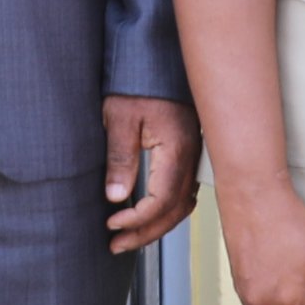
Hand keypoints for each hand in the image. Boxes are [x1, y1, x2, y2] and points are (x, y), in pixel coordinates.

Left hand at [101, 95, 200, 256]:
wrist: (155, 60)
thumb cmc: (136, 83)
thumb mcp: (120, 118)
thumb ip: (120, 159)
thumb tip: (116, 197)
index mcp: (176, 151)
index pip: (161, 202)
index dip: (136, 220)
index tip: (111, 224)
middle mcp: (190, 158)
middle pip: (175, 211)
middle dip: (146, 233)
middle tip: (116, 245)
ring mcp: (193, 157)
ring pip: (182, 205)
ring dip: (157, 225)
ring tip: (128, 237)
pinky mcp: (188, 153)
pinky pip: (183, 191)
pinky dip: (166, 211)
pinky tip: (148, 214)